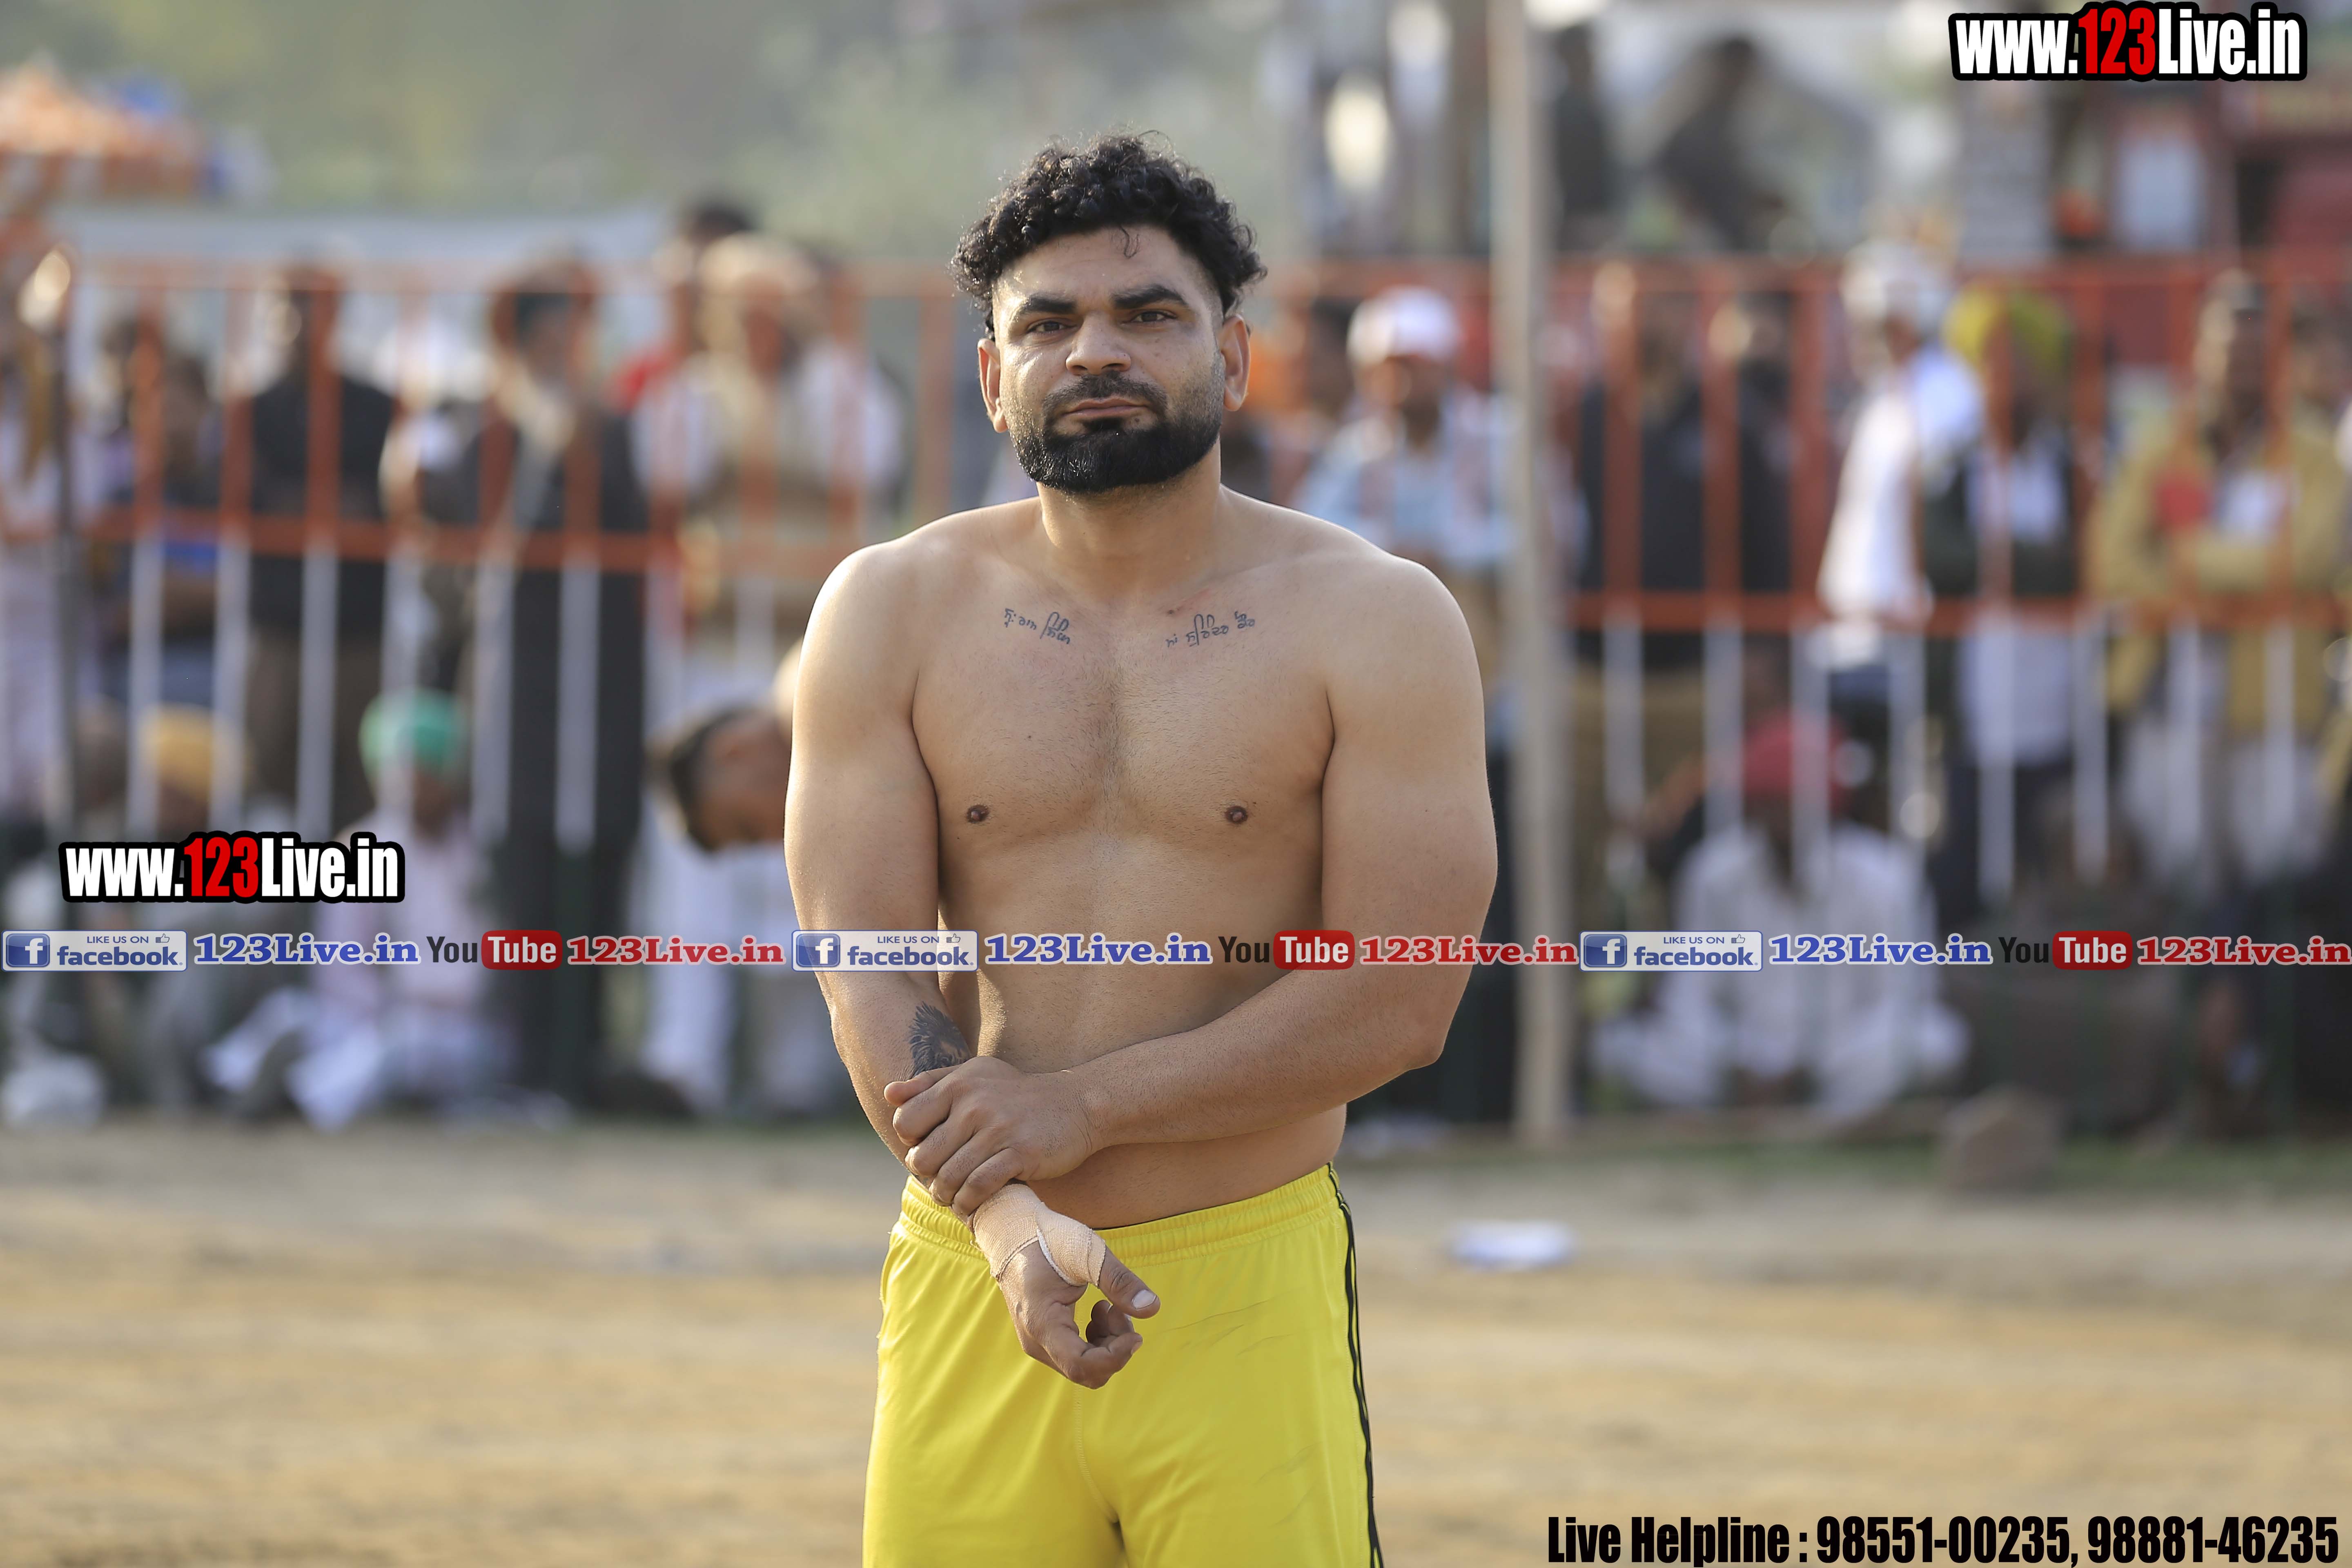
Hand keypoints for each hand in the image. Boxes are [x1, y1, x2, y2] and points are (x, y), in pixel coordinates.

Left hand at [884, 1056, 1098, 1215]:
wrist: (1078, 1104)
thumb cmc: (1018, 1094)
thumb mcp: (975, 1076)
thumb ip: (930, 1084)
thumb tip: (888, 1094)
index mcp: (958, 1084)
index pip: (906, 1123)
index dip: (912, 1143)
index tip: (932, 1151)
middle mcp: (974, 1104)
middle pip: (923, 1158)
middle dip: (929, 1177)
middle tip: (943, 1181)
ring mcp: (998, 1129)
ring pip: (949, 1178)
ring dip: (947, 1196)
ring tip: (955, 1197)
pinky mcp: (1020, 1154)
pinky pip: (978, 1188)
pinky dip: (969, 1204)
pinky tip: (971, 1205)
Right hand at [991, 1235, 1158, 1388]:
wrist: (1014, 1234)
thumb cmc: (1048, 1240)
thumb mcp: (1088, 1253)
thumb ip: (1119, 1281)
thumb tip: (1153, 1308)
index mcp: (1042, 1323)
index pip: (1081, 1365)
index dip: (1115, 1357)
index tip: (1136, 1334)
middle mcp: (1036, 1342)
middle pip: (1086, 1371)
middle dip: (1115, 1347)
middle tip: (1119, 1310)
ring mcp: (1039, 1342)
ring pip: (1085, 1366)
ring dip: (1108, 1342)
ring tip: (1110, 1306)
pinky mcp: (1045, 1338)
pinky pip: (1078, 1356)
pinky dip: (1098, 1340)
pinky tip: (1100, 1310)